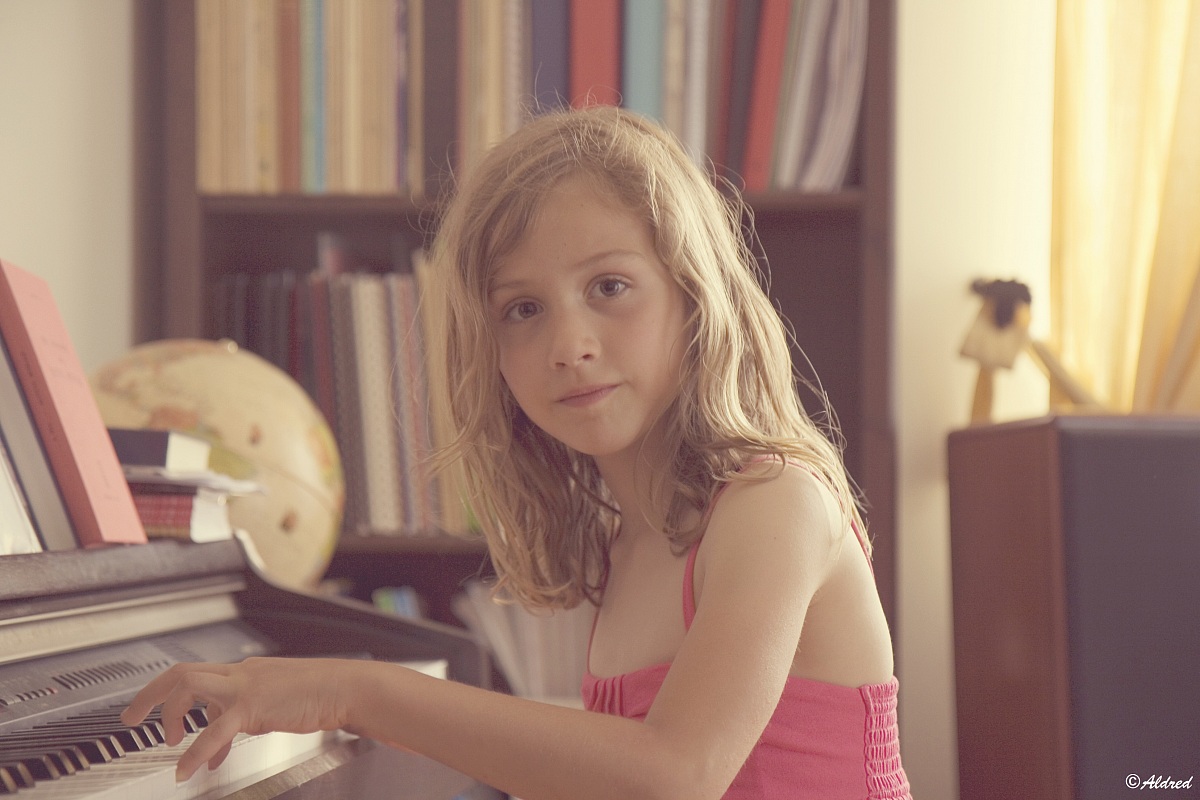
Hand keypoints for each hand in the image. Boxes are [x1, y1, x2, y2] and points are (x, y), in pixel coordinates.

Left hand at [120, 657, 351, 781]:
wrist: (346, 688)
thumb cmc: (318, 696)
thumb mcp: (273, 707)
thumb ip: (243, 721)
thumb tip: (218, 746)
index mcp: (243, 673)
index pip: (195, 675)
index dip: (168, 694)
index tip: (154, 713)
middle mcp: (239, 674)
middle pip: (180, 672)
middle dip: (149, 695)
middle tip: (132, 718)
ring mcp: (245, 686)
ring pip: (188, 685)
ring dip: (168, 714)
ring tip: (166, 743)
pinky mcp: (254, 705)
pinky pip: (214, 729)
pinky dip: (194, 751)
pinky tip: (187, 770)